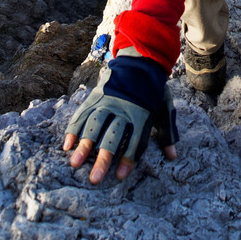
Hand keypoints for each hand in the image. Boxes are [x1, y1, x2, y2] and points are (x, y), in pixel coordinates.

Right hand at [63, 55, 177, 184]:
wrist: (141, 59)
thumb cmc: (153, 89)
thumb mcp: (164, 106)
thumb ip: (167, 131)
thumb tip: (172, 156)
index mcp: (142, 112)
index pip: (136, 139)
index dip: (128, 158)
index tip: (120, 176)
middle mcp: (124, 108)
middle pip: (113, 136)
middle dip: (103, 158)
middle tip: (94, 179)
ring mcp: (108, 101)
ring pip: (95, 124)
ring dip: (85, 145)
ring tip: (76, 163)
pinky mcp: (96, 96)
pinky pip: (83, 113)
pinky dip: (74, 128)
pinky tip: (68, 145)